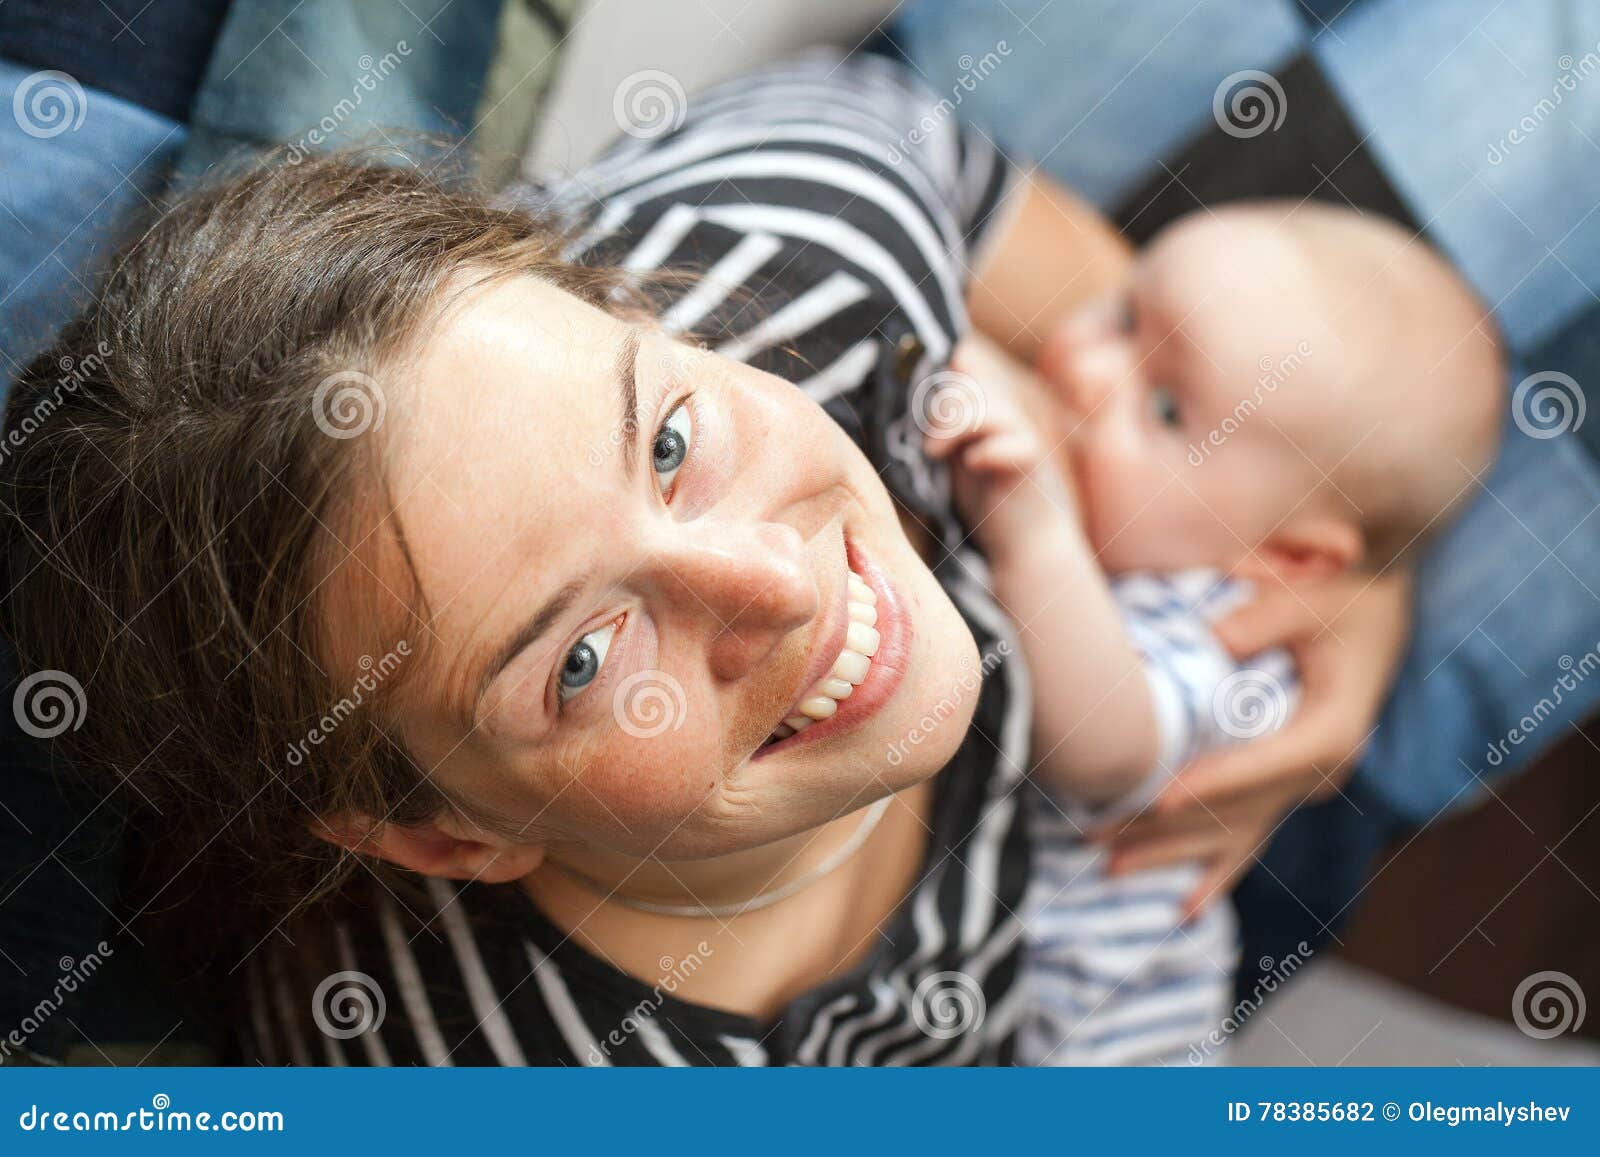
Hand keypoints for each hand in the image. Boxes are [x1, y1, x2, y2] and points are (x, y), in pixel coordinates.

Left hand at [923, 333, 1077, 551]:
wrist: (1024, 538)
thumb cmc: (984, 497)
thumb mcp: (952, 455)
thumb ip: (936, 426)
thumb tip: (899, 401)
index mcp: (983, 407)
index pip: (961, 366)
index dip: (938, 367)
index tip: (909, 385)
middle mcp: (1004, 414)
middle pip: (969, 386)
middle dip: (939, 408)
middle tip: (926, 444)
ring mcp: (1022, 435)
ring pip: (988, 409)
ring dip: (955, 427)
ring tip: (935, 454)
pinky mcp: (1032, 462)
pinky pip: (1015, 442)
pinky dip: (988, 450)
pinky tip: (972, 464)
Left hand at [1094, 567, 1412, 918]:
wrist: (1382, 608)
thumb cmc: (1347, 596)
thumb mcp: (1314, 597)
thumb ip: (1266, 616)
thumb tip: (1215, 638)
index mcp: (1330, 730)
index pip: (1260, 766)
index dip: (1208, 785)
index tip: (1155, 800)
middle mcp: (1320, 770)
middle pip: (1235, 811)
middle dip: (1164, 827)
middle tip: (1097, 837)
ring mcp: (1306, 784)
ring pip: (1233, 832)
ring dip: (1171, 852)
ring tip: (1110, 866)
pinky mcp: (1292, 785)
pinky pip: (1251, 834)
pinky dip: (1218, 870)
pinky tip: (1186, 907)